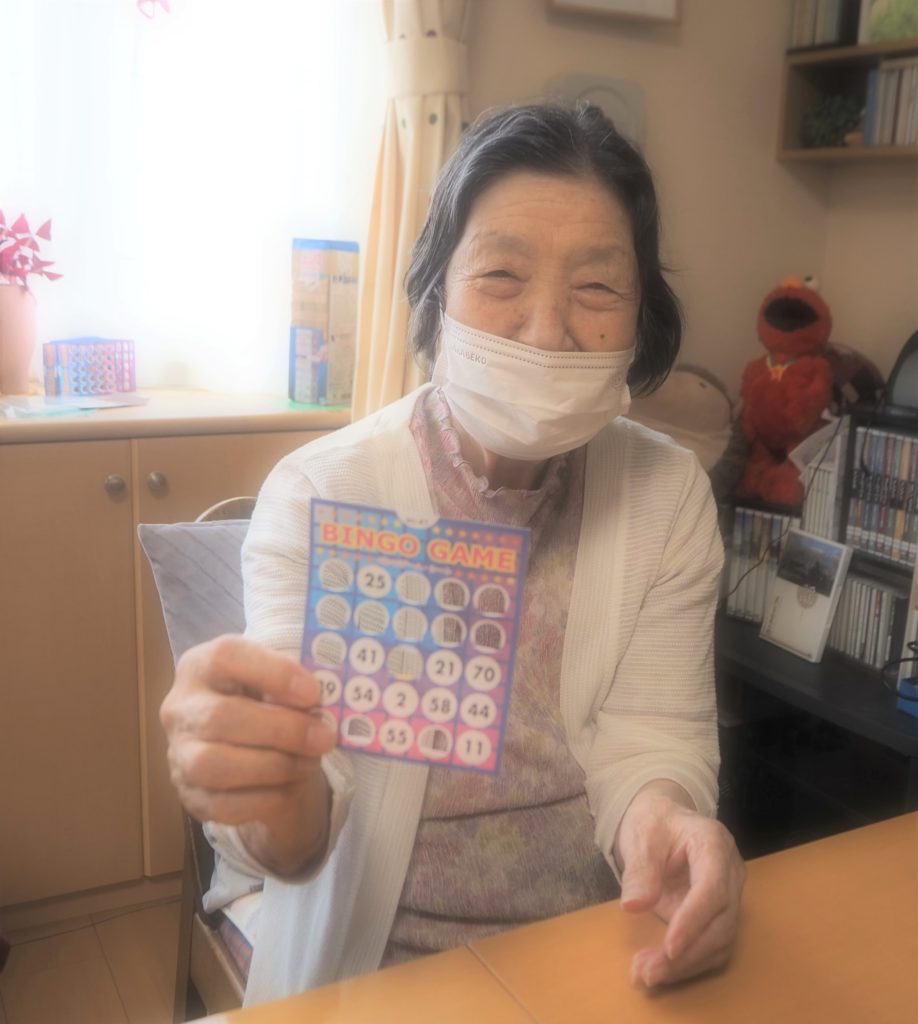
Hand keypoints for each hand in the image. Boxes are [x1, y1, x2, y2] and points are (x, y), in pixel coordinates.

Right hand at [160, 634, 337, 874]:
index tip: (313, 692)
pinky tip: (292, 787)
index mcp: (201, 666)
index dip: (272, 673)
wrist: (246, 743)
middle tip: (324, 738)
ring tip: (311, 762)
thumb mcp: (275, 680)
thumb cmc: (263, 700)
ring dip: (274, 766)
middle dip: (282, 730)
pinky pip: (222, 805)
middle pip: (220, 716)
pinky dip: (265, 798)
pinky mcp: (190, 795)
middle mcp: (180, 708)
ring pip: (213, 764)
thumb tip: (320, 709)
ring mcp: (179, 754)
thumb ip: (293, 686)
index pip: (225, 657)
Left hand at [614, 782, 744, 989]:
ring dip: (687, 965)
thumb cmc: (653, 823)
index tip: (669, 948)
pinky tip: (659, 970)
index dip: (694, 921)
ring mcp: (730, 895)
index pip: (713, 888)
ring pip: (721, 941)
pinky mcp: (720, 914)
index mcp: (714, 843)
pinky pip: (712, 945)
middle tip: (648, 972)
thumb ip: (640, 868)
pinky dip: (688, 963)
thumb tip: (634, 906)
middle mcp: (731, 872)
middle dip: (688, 953)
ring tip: (646, 974)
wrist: (662, 820)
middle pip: (722, 922)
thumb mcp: (640, 835)